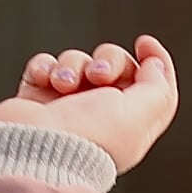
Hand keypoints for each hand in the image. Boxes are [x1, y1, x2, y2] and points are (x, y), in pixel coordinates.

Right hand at [0, 34, 179, 173]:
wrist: (34, 148)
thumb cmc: (86, 138)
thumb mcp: (138, 115)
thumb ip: (157, 88)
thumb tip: (157, 65)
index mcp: (132, 125)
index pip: (155, 89)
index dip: (156, 62)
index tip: (145, 43)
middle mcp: (102, 115)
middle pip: (116, 66)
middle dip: (108, 59)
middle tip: (98, 75)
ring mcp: (69, 105)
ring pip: (79, 61)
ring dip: (72, 65)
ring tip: (64, 84)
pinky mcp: (39, 98)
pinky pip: (47, 64)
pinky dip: (45, 66)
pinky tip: (45, 80)